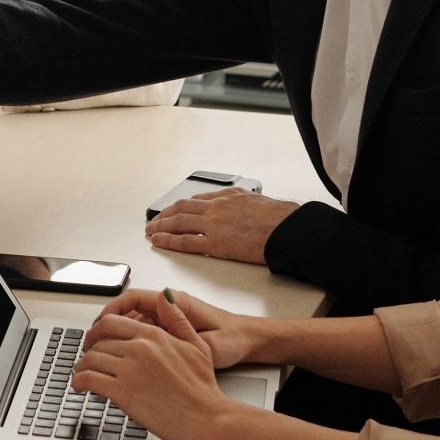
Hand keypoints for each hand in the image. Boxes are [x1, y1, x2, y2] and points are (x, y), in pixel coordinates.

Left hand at [67, 291, 237, 439]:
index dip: (96, 331)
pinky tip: (80, 386)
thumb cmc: (203, 388)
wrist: (207, 418)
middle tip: (86, 358)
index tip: (94, 340)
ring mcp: (130, 370)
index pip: (111, 322)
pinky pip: (90, 380)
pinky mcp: (123, 392)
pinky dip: (80, 382)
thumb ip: (177, 320)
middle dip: (88, 350)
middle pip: (98, 341)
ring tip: (81, 374)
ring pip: (91, 359)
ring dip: (81, 367)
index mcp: (153, 335)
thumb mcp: (196, 345)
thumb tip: (165, 296)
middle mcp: (139, 348)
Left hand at [144, 188, 296, 266]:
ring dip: (161, 227)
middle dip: (164, 215)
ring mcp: (214, 224)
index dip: (179, 207)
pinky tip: (159, 242)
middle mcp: (217, 207)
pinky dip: (170, 241)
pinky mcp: (216, 243)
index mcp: (227, 196)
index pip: (195, 200)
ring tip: (151, 232)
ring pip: (179, 222)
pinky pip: (187, 241)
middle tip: (154, 222)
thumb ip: (240, 202)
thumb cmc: (279, 218)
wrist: (288, 229)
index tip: (170, 211)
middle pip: (181, 208)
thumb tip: (239, 206)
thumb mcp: (256, 200)